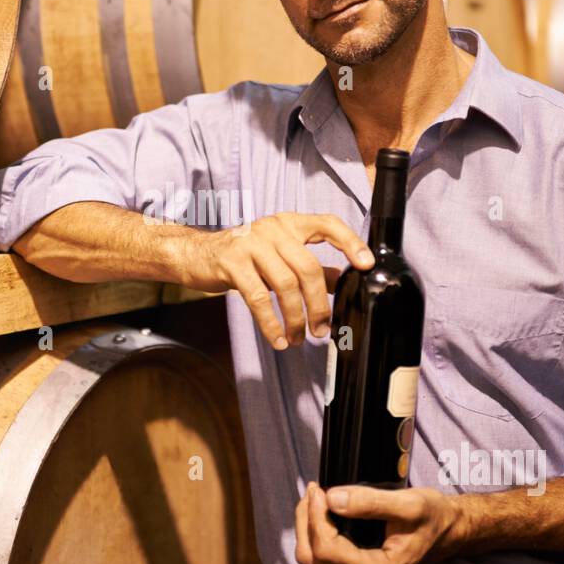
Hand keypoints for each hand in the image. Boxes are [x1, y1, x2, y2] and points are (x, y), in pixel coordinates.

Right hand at [181, 213, 372, 349]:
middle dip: (319, 305)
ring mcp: (251, 243)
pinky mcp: (232, 262)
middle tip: (321, 329)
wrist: (197, 254)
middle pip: (308, 268)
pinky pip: (259, 298)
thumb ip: (310, 267)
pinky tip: (278, 339)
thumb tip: (342, 281)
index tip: (366, 265)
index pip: (327, 224)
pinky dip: (271, 323)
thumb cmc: (244, 256)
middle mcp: (273, 228)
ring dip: (295, 318)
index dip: (350, 242)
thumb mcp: (279, 257)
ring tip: (297, 338)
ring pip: (285, 285)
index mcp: (290, 224)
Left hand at [294, 481, 463, 563]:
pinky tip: (324, 508)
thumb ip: (370, 502)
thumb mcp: (408, 504)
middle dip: (307, 521)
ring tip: (317, 496)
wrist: (448, 530)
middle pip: (312, 556)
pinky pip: (322, 553)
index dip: (316, 517)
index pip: (327, 550)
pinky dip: (316, 529)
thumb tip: (331, 498)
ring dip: (308, 524)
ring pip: (312, 556)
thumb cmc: (433, 517)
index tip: (320, 489)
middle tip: (315, 490)